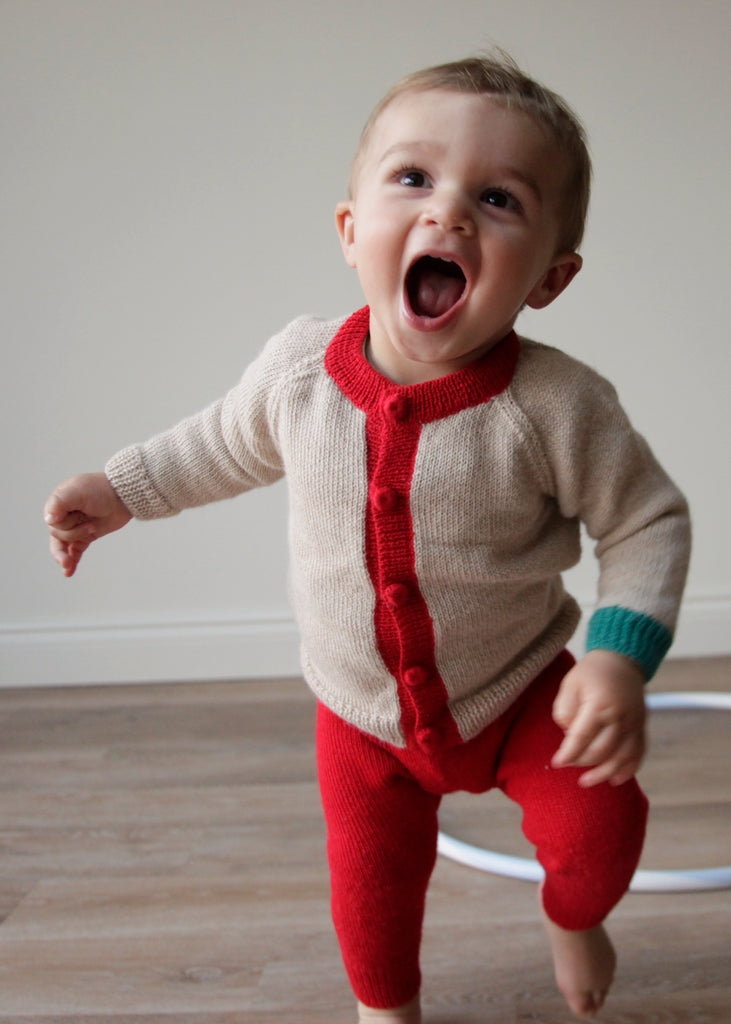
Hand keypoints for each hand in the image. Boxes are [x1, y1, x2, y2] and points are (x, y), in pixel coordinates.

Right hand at [44, 473, 131, 576]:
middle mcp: (64, 516)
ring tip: (67, 565)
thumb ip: (59, 503)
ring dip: (65, 557)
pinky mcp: (87, 536)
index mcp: (59, 504)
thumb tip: (49, 520)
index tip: (77, 517)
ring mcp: (76, 527)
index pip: (52, 522)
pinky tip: (68, 572)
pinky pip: (75, 552)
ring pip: (63, 547)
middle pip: (59, 535)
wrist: (123, 496)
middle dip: (74, 533)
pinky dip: (72, 562)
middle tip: (91, 524)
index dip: (64, 524)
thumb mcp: (77, 492)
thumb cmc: (100, 490)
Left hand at [551, 649, 646, 787]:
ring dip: (604, 773)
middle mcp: (621, 717)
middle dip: (583, 763)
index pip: (582, 738)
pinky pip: (639, 753)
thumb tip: (569, 735)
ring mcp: (634, 723)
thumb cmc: (591, 672)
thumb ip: (564, 710)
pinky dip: (629, 769)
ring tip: (587, 781)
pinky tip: (615, 779)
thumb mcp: (569, 684)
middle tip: (568, 764)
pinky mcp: (642, 726)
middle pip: (602, 751)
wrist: (622, 659)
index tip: (556, 763)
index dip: (568, 754)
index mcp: (600, 705)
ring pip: (622, 758)